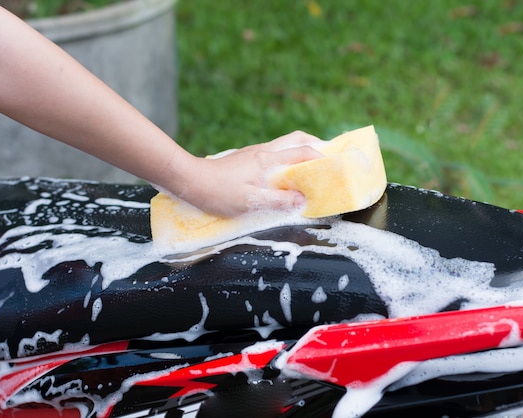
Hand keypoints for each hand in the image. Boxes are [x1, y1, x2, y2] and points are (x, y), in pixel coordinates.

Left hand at [181, 131, 323, 216]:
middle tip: (328, 157)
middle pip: (296, 138)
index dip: (321, 158)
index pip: (302, 152)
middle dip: (315, 144)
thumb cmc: (217, 192)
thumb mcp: (249, 202)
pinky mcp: (246, 158)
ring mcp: (254, 153)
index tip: (335, 168)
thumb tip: (303, 199)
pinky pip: (274, 153)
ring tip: (311, 167)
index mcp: (267, 160)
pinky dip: (286, 158)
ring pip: (285, 144)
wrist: (188, 180)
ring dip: (300, 151)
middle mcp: (263, 151)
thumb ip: (277, 201)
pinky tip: (284, 174)